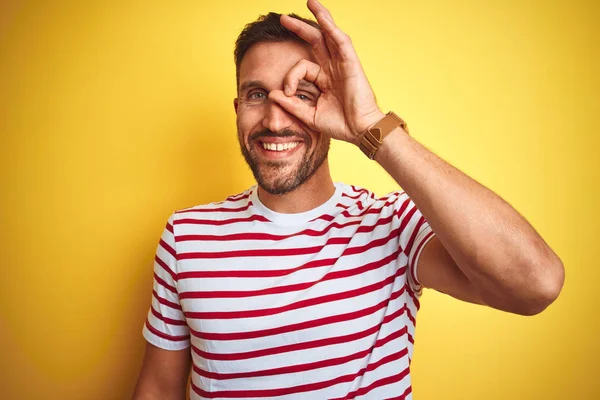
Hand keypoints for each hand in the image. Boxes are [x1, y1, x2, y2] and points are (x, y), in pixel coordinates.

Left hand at [269, 0, 384, 144]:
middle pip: (316, 41)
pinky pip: (341, 41)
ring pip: (330, 34)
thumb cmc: (340, 124)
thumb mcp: (309, 115)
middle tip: (282, 18)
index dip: (291, 77)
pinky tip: (322, 17)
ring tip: (310, 2)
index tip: (287, 92)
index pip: (301, 67)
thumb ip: (291, 105)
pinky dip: (331, 27)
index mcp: (324, 79)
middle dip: (299, 28)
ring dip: (320, 17)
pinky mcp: (351, 63)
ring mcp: (343, 64)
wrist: (359, 130)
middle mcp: (333, 68)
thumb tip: (272, 93)